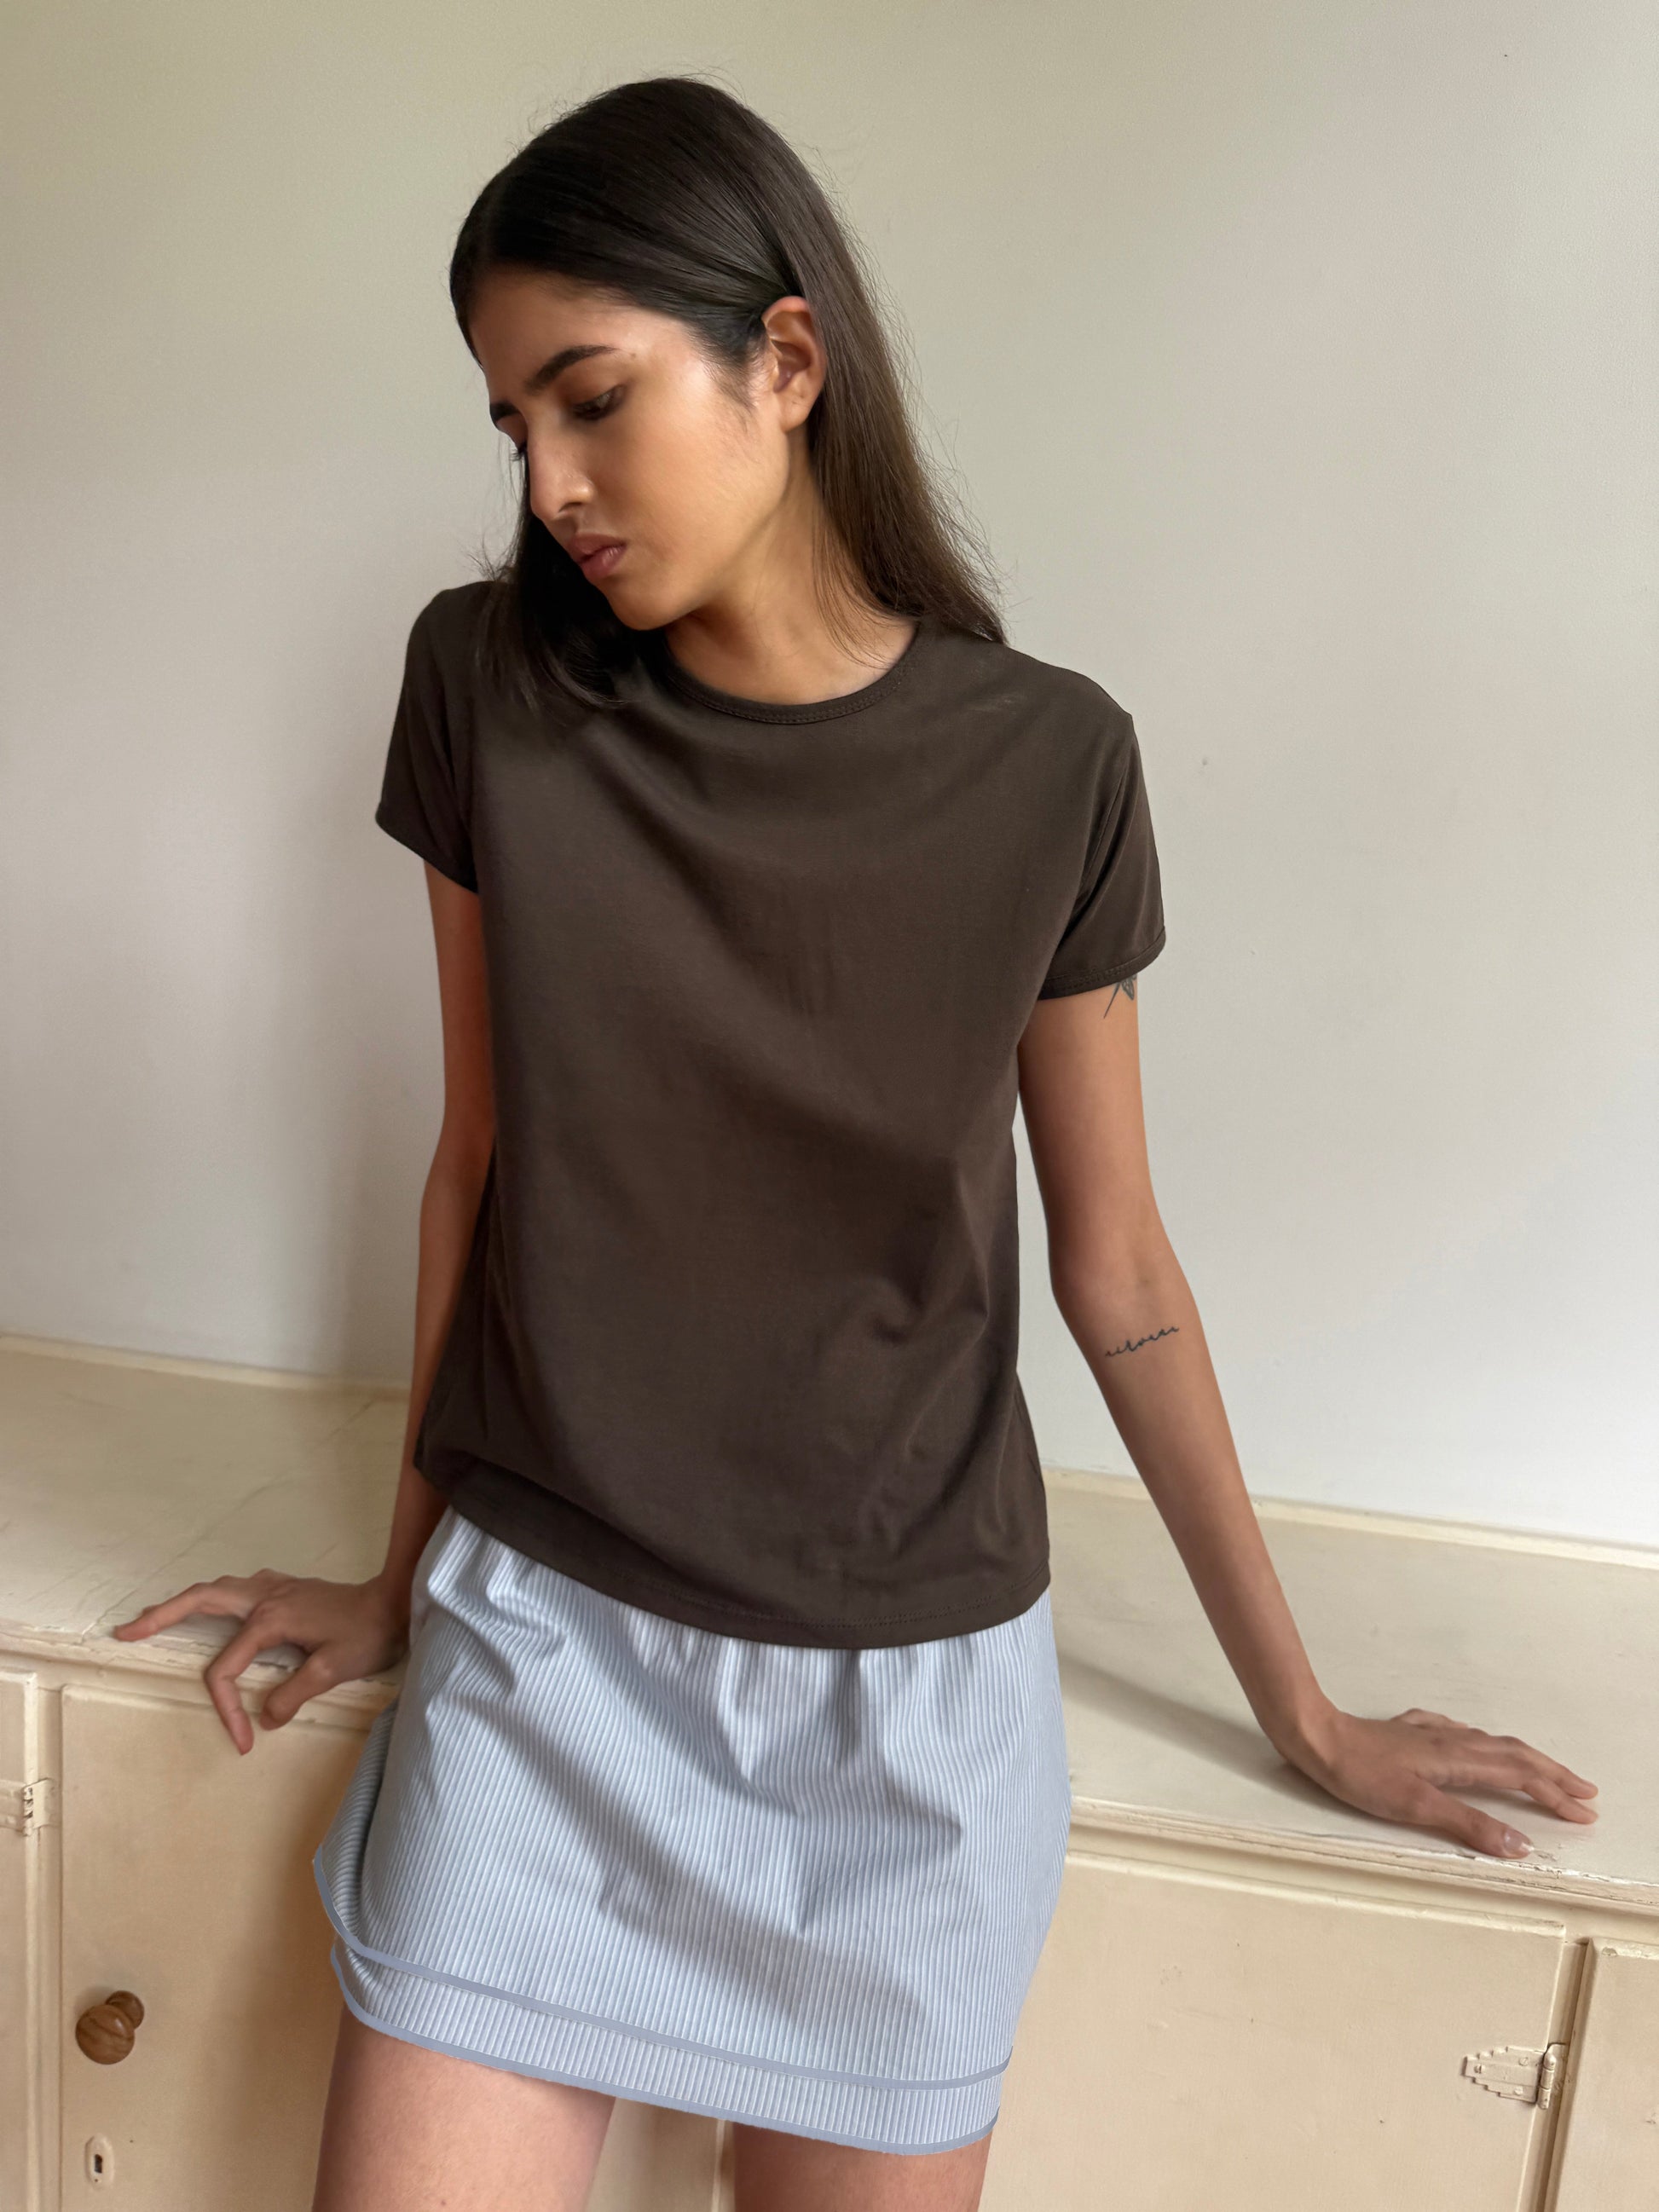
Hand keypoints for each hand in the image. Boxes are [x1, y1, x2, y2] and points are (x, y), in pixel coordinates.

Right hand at [109, 1571, 410, 1754]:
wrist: (395, 1601)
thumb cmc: (368, 1634)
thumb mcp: (332, 1671)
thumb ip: (291, 1695)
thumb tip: (264, 1718)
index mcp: (270, 1619)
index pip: (226, 1668)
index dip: (226, 1709)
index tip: (242, 1741)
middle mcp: (264, 1597)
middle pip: (199, 1601)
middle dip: (160, 1617)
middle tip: (126, 1633)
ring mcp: (272, 1588)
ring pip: (214, 1590)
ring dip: (180, 1603)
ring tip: (151, 1619)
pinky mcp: (283, 1588)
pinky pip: (234, 1590)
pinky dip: (210, 1598)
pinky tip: (209, 1608)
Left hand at [1282, 1705, 1598, 1859]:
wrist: (1316, 1736)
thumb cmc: (1360, 1774)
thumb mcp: (1415, 1806)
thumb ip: (1467, 1823)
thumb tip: (1519, 1843)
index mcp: (1458, 1760)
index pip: (1519, 1777)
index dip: (1553, 1795)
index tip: (1584, 1813)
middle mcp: (1452, 1741)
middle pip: (1515, 1755)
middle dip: (1553, 1774)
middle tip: (1585, 1792)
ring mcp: (1430, 1733)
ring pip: (1491, 1743)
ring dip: (1525, 1759)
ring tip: (1545, 1772)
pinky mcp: (1409, 1732)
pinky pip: (1460, 1734)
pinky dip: (1484, 1744)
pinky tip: (1476, 1745)